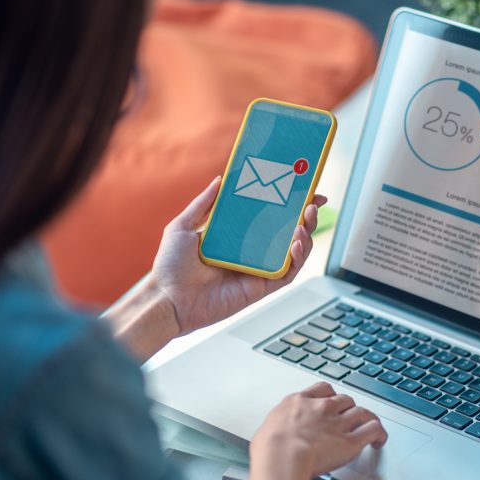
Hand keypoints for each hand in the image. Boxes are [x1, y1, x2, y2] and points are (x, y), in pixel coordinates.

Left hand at [150, 176, 326, 335]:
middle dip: (304, 216)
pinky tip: (297, 243)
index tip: (301, 188)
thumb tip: (220, 180)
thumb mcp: (183, 225)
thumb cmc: (170, 267)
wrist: (168, 299)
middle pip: (286, 232)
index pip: (266, 216)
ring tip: (305, 220)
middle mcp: (249, 252)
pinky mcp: (260, 288)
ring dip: (305, 235)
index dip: (286, 203)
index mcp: (234, 236)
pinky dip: (298, 258)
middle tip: (312, 202)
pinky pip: (287, 272)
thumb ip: (203, 203)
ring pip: (292, 252)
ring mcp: (257, 269)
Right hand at [251, 382, 387, 476]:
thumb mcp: (267, 430)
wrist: (281, 456)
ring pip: (362, 412)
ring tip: (368, 427)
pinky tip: (379, 441)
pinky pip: (373, 430)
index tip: (331, 402)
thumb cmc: (269, 448)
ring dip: (366, 419)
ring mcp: (338, 423)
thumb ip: (278, 430)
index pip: (322, 389)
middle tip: (348, 419)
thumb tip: (272, 440)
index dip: (330, 396)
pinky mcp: (351, 441)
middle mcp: (322, 408)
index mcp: (300, 402)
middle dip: (348, 409)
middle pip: (344, 400)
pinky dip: (379, 434)